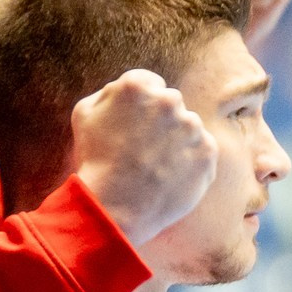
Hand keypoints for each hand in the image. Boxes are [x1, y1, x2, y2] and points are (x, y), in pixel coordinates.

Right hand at [71, 69, 214, 246]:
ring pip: (188, 127)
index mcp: (137, 86)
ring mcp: (191, 126)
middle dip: (160, 120)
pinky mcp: (207, 152)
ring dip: (177, 141)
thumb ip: (110, 92)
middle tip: (143, 149)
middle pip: (170, 104)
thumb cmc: (94, 161)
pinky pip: (202, 151)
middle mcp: (168, 100)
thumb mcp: (84, 114)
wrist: (112, 207)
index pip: (149, 84)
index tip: (133, 127)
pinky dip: (190, 162)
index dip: (140, 107)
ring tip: (155, 166)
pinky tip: (170, 176)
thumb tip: (127, 88)